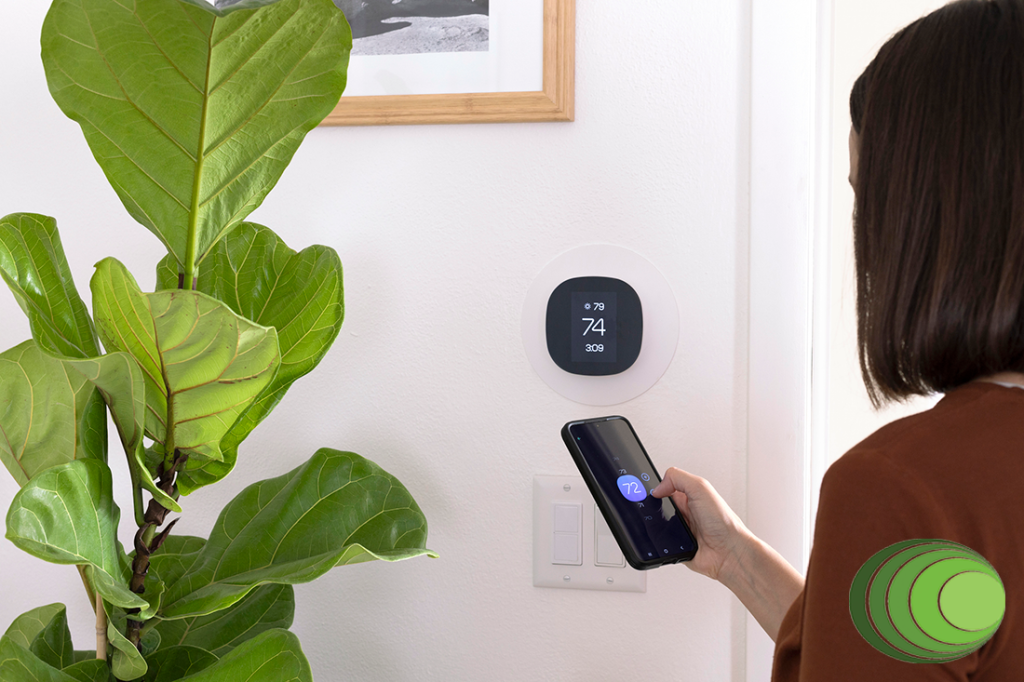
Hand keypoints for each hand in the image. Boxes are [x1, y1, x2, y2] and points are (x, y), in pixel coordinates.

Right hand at [652, 467, 752, 581]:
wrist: (729, 552)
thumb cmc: (723, 522)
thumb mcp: (701, 488)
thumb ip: (678, 479)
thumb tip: (657, 487)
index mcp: (689, 496)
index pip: (665, 486)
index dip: (655, 487)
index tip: (645, 489)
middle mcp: (684, 512)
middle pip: (657, 506)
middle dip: (651, 507)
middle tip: (649, 508)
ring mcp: (680, 530)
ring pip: (656, 525)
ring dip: (654, 526)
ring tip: (659, 525)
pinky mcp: (676, 547)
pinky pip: (659, 544)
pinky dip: (658, 543)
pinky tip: (664, 540)